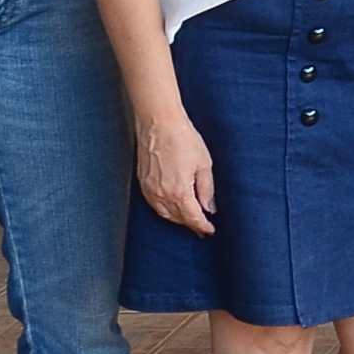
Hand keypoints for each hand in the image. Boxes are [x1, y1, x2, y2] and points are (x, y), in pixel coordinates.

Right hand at [136, 108, 215, 232]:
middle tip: (202, 229)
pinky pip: (153, 204)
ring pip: (163, 213)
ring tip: (189, 221)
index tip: (210, 231)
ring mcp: (149, 189)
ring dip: (177, 219)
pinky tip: (171, 209)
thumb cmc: (183, 139)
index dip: (202, 226)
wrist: (158, 122)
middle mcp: (161, 194)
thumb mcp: (204, 164)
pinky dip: (164, 210)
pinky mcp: (142, 182)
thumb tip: (210, 208)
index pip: (192, 217)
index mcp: (179, 191)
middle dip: (190, 224)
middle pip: (177, 218)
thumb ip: (206, 189)